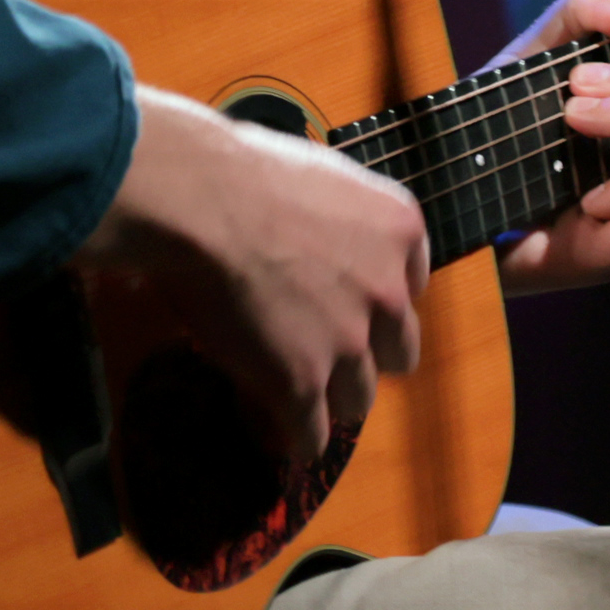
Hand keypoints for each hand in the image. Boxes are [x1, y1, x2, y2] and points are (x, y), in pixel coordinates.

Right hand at [83, 89, 428, 460]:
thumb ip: (341, 219)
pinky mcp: (300, 381)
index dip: (375, 301)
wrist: (197, 198)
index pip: (412, 286)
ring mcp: (348, 341)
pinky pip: (311, 435)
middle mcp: (389, 290)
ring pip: (358, 398)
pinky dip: (297, 440)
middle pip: (397, 352)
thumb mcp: (322, 175)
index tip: (346, 303)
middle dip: (364, 355)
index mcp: (400, 230)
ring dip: (329, 397)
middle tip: (322, 349)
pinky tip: (278, 436)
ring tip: (292, 391)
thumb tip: (317, 237)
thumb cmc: (241, 170)